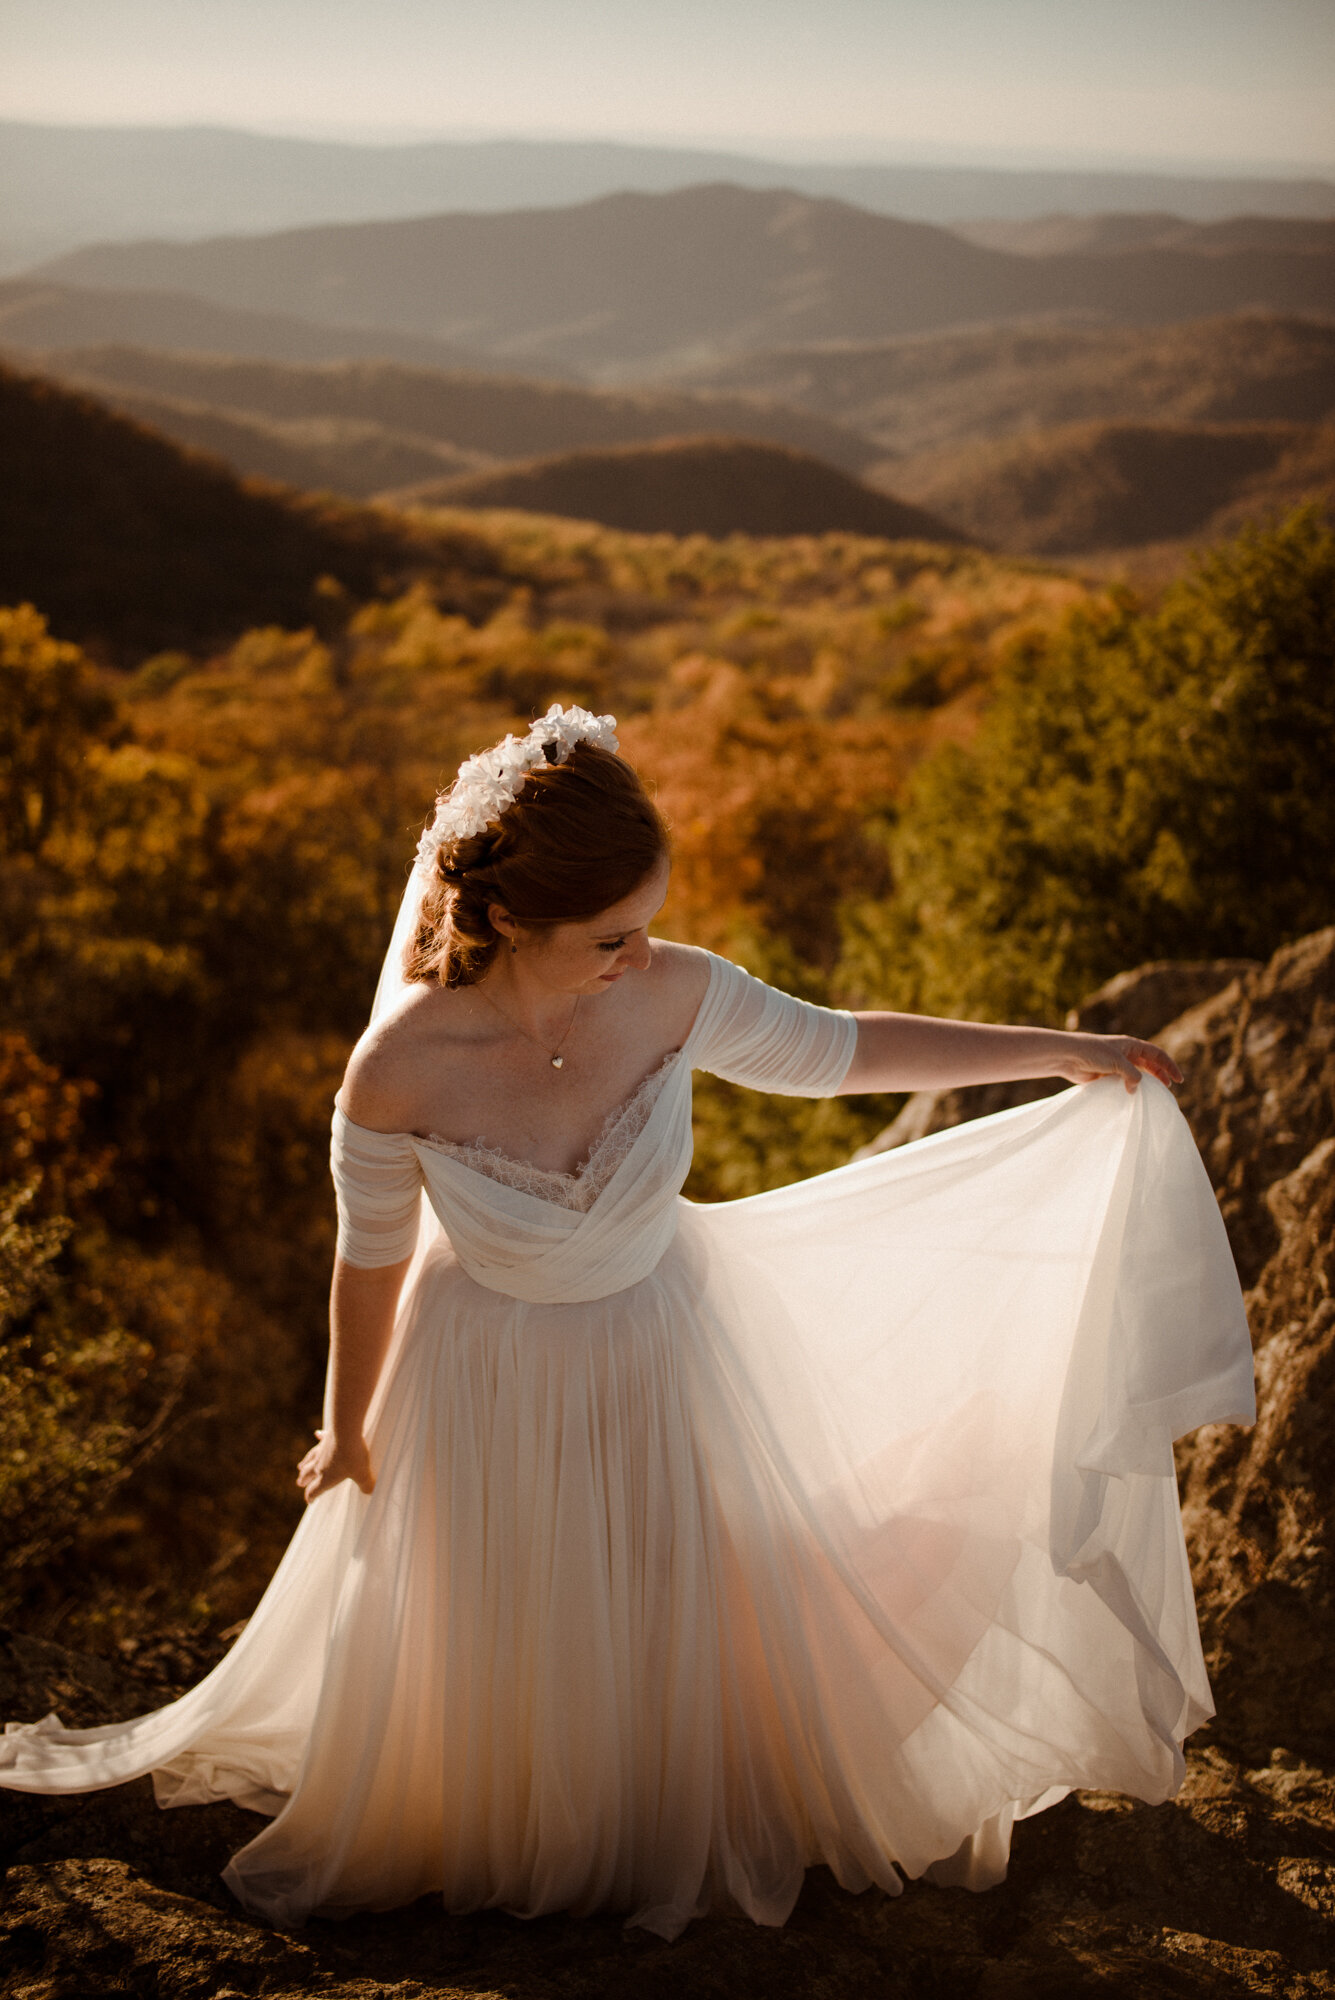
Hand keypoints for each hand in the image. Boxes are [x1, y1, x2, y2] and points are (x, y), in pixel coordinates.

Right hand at [296, 1428, 374, 1505]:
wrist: (346, 1430)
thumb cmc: (353, 1455)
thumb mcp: (363, 1474)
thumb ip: (366, 1485)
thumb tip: (370, 1492)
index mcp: (326, 1478)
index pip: (315, 1490)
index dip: (311, 1496)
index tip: (310, 1501)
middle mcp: (320, 1465)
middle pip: (308, 1474)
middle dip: (304, 1480)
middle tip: (300, 1483)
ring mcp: (322, 1450)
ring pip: (310, 1459)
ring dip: (305, 1463)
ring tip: (300, 1467)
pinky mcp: (327, 1437)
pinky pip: (322, 1438)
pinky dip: (319, 1437)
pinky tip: (317, 1434)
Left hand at [1053, 1034, 1183, 1093]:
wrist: (1067, 1057)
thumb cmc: (1092, 1053)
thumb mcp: (1117, 1061)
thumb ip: (1131, 1075)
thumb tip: (1136, 1089)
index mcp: (1130, 1045)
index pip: (1156, 1054)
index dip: (1169, 1066)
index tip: (1178, 1079)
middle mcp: (1125, 1054)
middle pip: (1148, 1064)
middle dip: (1160, 1075)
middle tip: (1169, 1089)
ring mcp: (1115, 1065)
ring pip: (1136, 1075)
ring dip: (1144, 1083)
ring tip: (1153, 1095)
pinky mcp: (1105, 1076)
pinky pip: (1122, 1083)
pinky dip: (1129, 1090)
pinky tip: (1132, 1098)